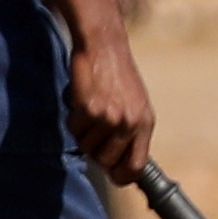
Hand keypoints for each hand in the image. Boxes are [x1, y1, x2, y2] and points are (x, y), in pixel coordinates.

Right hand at [64, 29, 155, 185]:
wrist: (103, 43)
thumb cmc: (116, 72)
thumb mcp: (135, 102)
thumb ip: (130, 130)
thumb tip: (118, 163)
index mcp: (145, 122)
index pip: (137, 166)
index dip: (122, 175)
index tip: (111, 174)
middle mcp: (129, 123)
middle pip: (106, 161)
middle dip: (95, 151)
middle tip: (91, 131)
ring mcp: (109, 118)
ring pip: (86, 145)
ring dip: (82, 130)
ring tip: (88, 107)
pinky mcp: (89, 109)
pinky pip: (74, 128)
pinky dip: (72, 116)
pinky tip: (80, 97)